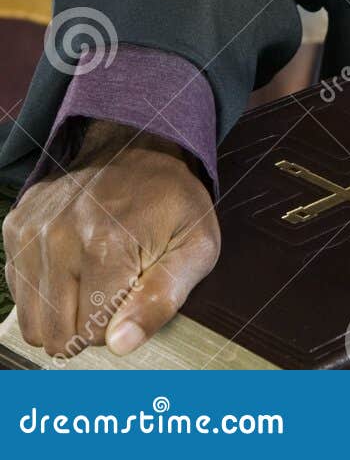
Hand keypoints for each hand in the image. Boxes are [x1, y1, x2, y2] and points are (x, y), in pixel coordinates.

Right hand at [2, 120, 218, 358]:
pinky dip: (44, 289)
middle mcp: (59, 237)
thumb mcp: (196, 246)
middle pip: (57, 334)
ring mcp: (32, 231)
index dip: (118, 322)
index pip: (92, 334)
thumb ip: (162, 300)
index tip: (134, 288)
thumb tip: (120, 345)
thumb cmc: (172, 199)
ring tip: (93, 275)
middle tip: (114, 286)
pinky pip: (19, 292)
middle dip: (88, 323)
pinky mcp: (16, 226)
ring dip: (63, 311)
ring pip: (33, 321)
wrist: (138, 141)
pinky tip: (71, 263)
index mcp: (106, 244)